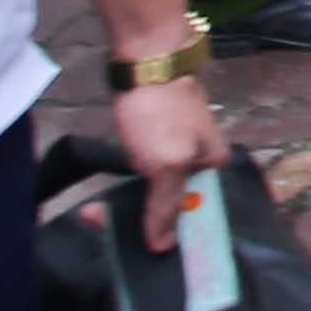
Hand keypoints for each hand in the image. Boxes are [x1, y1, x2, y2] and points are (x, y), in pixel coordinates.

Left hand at [114, 74, 225, 244]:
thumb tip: (164, 246)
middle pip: (174, 203)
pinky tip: (105, 197)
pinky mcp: (157, 140)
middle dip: (142, 219)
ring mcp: (178, 149)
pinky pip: (143, 176)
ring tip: (95, 215)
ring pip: (154, 191)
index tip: (142, 250)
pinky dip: (124, 188)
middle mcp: (200, 160)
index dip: (174, 232)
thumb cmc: (161, 113)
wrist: (145, 61)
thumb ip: (166, 206)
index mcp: (214, 166)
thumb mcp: (166, 164)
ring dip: (127, 206)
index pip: (199, 212)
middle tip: (101, 222)